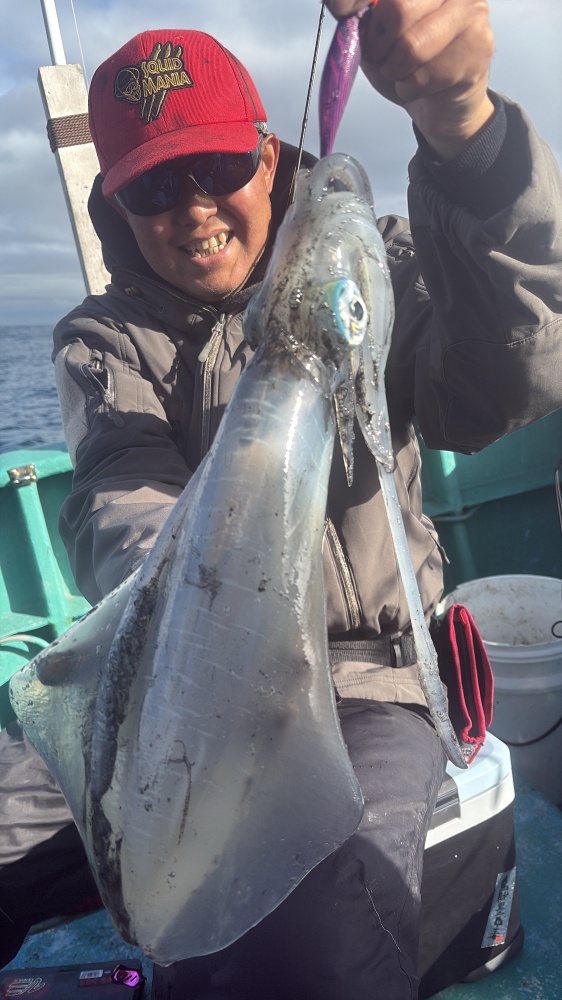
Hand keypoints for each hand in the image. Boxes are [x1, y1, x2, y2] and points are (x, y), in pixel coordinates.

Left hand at [324, 0, 494, 160]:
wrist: (444, 106)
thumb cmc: (412, 68)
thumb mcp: (378, 41)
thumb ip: (365, 22)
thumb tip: (345, 9)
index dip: (359, 6)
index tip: (344, 15)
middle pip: (398, 9)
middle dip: (379, 46)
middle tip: (383, 62)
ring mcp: (472, 13)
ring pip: (412, 45)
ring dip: (396, 72)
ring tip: (402, 76)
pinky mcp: (479, 47)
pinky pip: (427, 75)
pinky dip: (410, 90)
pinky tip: (419, 88)